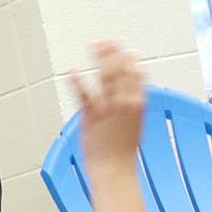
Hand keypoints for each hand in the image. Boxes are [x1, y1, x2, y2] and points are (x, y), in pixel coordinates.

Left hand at [68, 39, 146, 173]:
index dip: (131, 62)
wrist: (113, 170)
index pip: (137, 77)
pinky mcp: (91, 116)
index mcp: (139, 105)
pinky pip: (84, 95)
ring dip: (101, 58)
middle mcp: (125, 103)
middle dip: (115, 54)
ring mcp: (108, 108)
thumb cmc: (122, 151)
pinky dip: (77, 81)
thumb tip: (132, 93)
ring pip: (106, 77)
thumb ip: (133, 106)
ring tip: (95, 46)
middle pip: (122, 72)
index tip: (127, 52)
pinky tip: (72, 70)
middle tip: (108, 41)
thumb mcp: (135, 125)